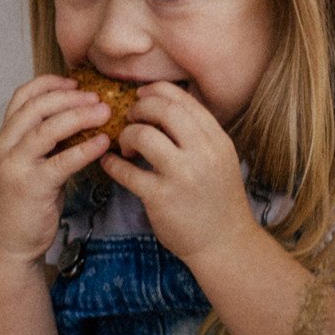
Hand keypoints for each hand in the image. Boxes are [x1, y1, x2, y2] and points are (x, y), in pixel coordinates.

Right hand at [0, 75, 112, 266]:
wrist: (11, 246)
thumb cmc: (26, 207)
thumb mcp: (31, 167)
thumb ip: (46, 143)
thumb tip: (79, 118)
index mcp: (2, 140)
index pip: (21, 97)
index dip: (49, 84)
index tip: (75, 82)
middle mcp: (2, 148)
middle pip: (36, 107)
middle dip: (70, 97)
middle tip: (98, 97)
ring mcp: (14, 167)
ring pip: (47, 129)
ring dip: (79, 116)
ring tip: (105, 112)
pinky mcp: (30, 186)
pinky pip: (61, 160)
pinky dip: (84, 148)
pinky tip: (103, 143)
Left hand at [98, 81, 259, 263]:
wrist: (225, 243)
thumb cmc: (218, 199)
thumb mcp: (220, 158)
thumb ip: (198, 133)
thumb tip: (163, 105)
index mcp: (216, 139)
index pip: (182, 99)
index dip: (155, 92)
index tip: (141, 97)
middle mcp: (202, 153)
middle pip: (162, 109)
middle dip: (139, 109)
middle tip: (130, 119)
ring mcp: (182, 175)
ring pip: (143, 135)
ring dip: (126, 135)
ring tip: (126, 146)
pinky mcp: (161, 198)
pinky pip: (127, 172)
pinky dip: (112, 164)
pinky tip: (110, 163)